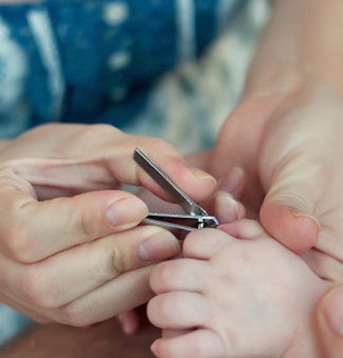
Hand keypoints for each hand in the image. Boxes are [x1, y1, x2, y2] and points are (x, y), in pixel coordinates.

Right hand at [0, 123, 216, 325]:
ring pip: (77, 307)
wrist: (25, 191)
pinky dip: (133, 293)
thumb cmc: (54, 162)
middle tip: (166, 237)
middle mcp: (3, 266)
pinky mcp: (57, 308)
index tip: (133, 205)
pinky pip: (95, 314)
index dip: (84, 223)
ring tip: (168, 251)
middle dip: (117, 258)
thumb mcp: (92, 146)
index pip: (31, 234)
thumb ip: (144, 159)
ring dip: (132, 280)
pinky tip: (159, 267)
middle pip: (52, 281)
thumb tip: (203, 185)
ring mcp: (28, 295)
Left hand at [148, 219, 329, 356]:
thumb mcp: (273, 242)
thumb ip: (245, 226)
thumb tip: (221, 219)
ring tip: (174, 316)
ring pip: (163, 308)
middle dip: (163, 282)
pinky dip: (168, 348)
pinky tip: (172, 343)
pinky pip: (178, 347)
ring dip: (162, 314)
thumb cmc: (292, 281)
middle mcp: (221, 278)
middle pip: (165, 273)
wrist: (313, 321)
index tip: (196, 264)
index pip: (190, 241)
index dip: (187, 252)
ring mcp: (220, 312)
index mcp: (233, 251)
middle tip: (176, 289)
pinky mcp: (224, 344)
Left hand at [208, 85, 342, 286]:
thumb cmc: (321, 135)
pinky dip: (203, 213)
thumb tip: (295, 235)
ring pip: (223, 266)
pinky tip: (226, 180)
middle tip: (229, 221)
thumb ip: (294, 205)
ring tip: (230, 194)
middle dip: (232, 261)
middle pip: (255, 292)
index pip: (302, 306)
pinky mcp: (233, 223)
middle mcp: (295, 262)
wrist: (294, 96)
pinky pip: (204, 237)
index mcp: (333, 263)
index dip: (268, 291)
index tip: (250, 255)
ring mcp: (260, 244)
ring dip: (214, 233)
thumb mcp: (312, 171)